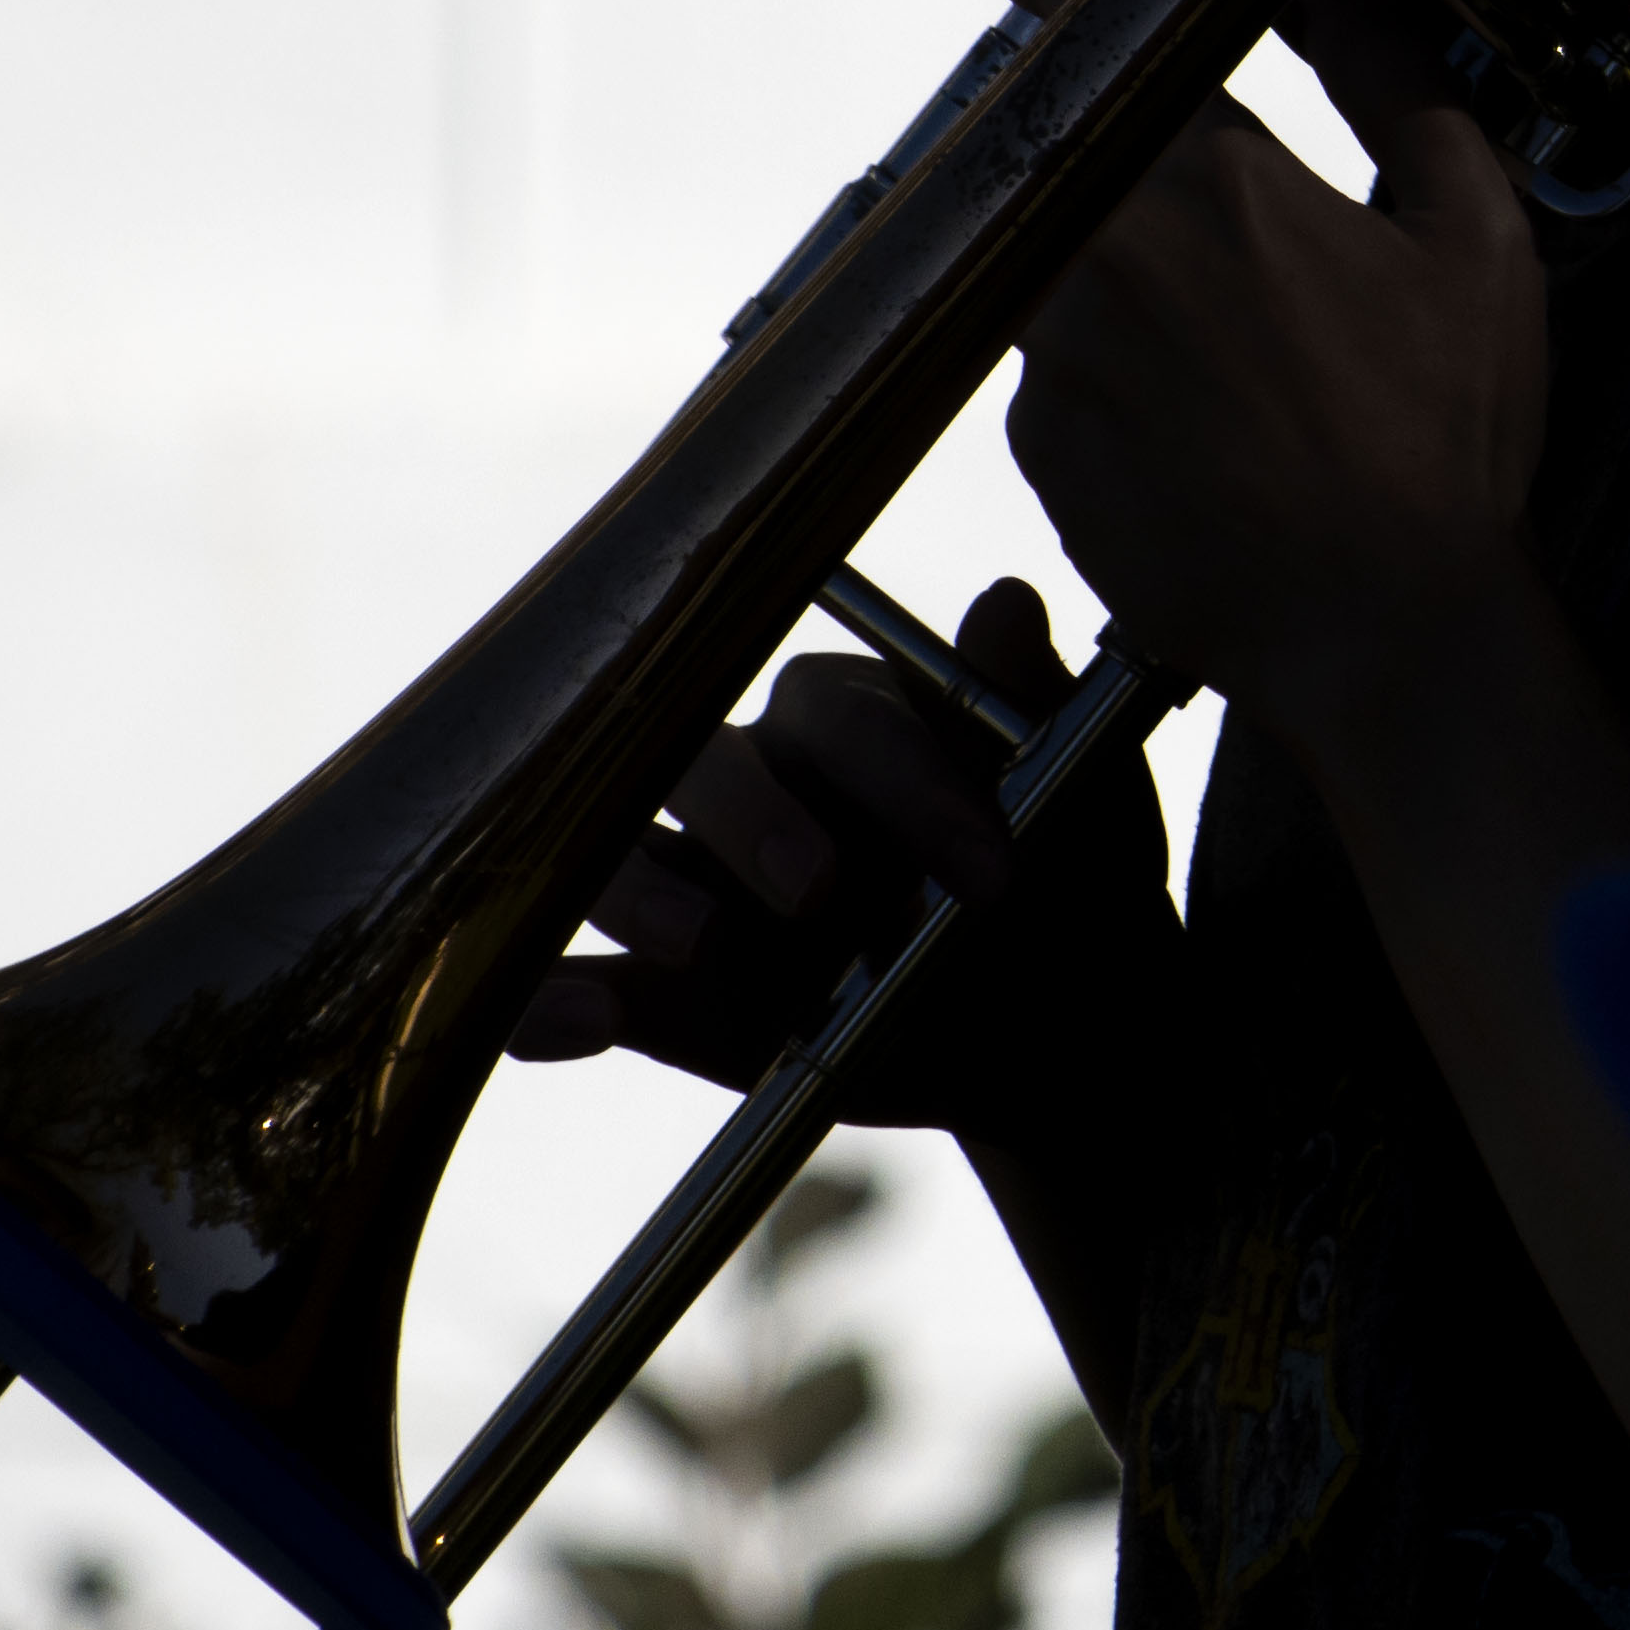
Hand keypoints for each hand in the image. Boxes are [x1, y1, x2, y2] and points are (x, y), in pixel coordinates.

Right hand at [514, 574, 1166, 1141]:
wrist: (1057, 1029)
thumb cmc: (1068, 886)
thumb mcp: (1081, 802)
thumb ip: (1030, 706)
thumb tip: (1007, 600)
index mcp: (845, 721)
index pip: (843, 720)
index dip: (909, 786)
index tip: (993, 870)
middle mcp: (747, 782)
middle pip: (698, 762)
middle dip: (751, 817)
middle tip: (819, 893)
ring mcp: (689, 882)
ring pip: (610, 854)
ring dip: (641, 890)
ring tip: (699, 942)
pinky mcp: (656, 988)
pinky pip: (571, 980)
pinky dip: (547, 998)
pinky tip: (576, 1022)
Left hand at [999, 0, 1552, 726]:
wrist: (1384, 625)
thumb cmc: (1448, 435)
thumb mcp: (1476, 229)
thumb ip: (1394, 73)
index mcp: (1218, 181)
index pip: (1105, 26)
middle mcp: (1108, 254)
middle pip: (1063, 146)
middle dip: (1110, 152)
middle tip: (1211, 222)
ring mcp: (1057, 354)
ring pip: (1056, 261)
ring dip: (1118, 277)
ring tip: (1236, 358)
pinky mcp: (1038, 444)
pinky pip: (1055, 370)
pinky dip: (1112, 376)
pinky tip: (1209, 431)